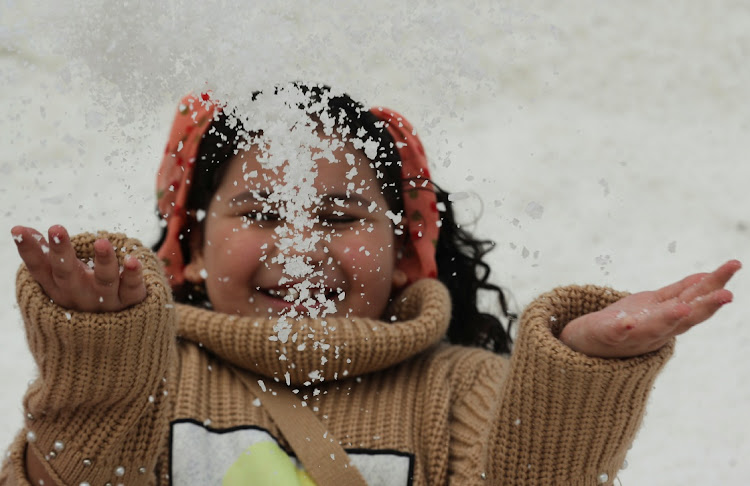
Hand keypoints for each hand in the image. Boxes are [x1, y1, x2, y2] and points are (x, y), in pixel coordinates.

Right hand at [11, 225, 146, 311]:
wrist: (111, 340)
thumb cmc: (82, 293)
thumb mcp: (60, 277)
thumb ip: (43, 253)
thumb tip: (17, 228)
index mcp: (58, 287)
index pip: (39, 268)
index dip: (29, 251)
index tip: (19, 231)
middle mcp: (79, 295)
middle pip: (67, 274)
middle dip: (61, 252)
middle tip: (56, 228)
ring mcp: (105, 301)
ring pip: (104, 281)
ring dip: (104, 261)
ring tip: (101, 242)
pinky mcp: (130, 302)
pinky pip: (132, 289)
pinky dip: (133, 275)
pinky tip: (133, 260)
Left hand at [560, 260, 740, 357]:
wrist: (586, 346)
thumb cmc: (625, 323)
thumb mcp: (655, 305)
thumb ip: (679, 293)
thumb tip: (707, 277)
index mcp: (668, 319)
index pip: (696, 299)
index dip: (715, 283)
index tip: (734, 264)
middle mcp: (657, 331)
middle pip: (684, 318)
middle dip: (706, 306)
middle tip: (727, 294)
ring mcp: (632, 336)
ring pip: (654, 328)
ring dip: (669, 319)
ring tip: (681, 308)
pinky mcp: (606, 336)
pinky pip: (614, 334)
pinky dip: (621, 329)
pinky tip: (625, 323)